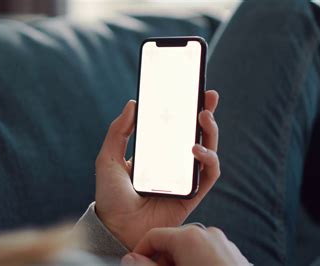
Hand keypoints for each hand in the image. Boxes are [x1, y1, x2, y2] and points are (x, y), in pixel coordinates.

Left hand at [95, 90, 219, 248]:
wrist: (115, 228)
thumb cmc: (110, 196)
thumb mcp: (108, 158)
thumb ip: (118, 131)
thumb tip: (132, 103)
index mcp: (156, 154)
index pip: (175, 127)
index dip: (184, 109)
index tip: (189, 88)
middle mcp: (173, 164)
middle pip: (196, 134)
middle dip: (206, 113)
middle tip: (208, 94)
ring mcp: (185, 178)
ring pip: (208, 151)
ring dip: (210, 131)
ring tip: (203, 115)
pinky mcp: (193, 194)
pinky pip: (209, 174)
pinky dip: (209, 160)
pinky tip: (196, 150)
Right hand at [122, 226, 249, 265]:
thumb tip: (129, 259)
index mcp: (190, 237)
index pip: (154, 236)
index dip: (141, 252)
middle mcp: (207, 234)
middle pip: (172, 242)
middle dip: (162, 261)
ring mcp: (224, 244)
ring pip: (190, 250)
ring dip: (179, 264)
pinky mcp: (234, 256)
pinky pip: (207, 255)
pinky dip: (197, 265)